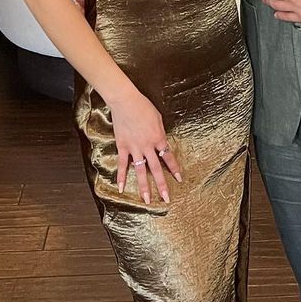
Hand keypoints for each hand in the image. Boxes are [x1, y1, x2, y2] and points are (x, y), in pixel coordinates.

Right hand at [109, 86, 181, 205]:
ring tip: (146, 200)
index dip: (174, 169)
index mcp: (159, 138)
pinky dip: (121, 177)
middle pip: (156, 169)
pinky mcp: (122, 146)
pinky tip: (121, 188)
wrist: (125, 101)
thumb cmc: (143, 106)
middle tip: (166, 198)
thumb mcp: (158, 119)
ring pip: (140, 171)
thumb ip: (160, 133)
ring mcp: (134, 148)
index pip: (168, 157)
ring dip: (144, 187)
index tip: (179, 179)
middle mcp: (147, 146)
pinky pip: (122, 165)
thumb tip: (161, 142)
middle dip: (162, 185)